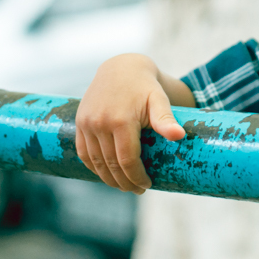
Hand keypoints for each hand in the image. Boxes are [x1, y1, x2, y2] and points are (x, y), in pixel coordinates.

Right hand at [74, 53, 189, 193]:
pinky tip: (106, 174)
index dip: (136, 176)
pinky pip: (83, 153)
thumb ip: (166, 118)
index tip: (147, 185)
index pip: (127, 160)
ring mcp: (86, 124)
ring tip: (124, 185)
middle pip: (110, 165)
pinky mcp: (79, 123)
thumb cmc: (145, 86)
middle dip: (124, 182)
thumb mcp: (158, 99)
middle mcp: (100, 123)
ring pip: (95, 162)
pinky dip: (94, 167)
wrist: (121, 68)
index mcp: (121, 120)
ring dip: (108, 178)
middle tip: (138, 190)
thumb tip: (179, 136)